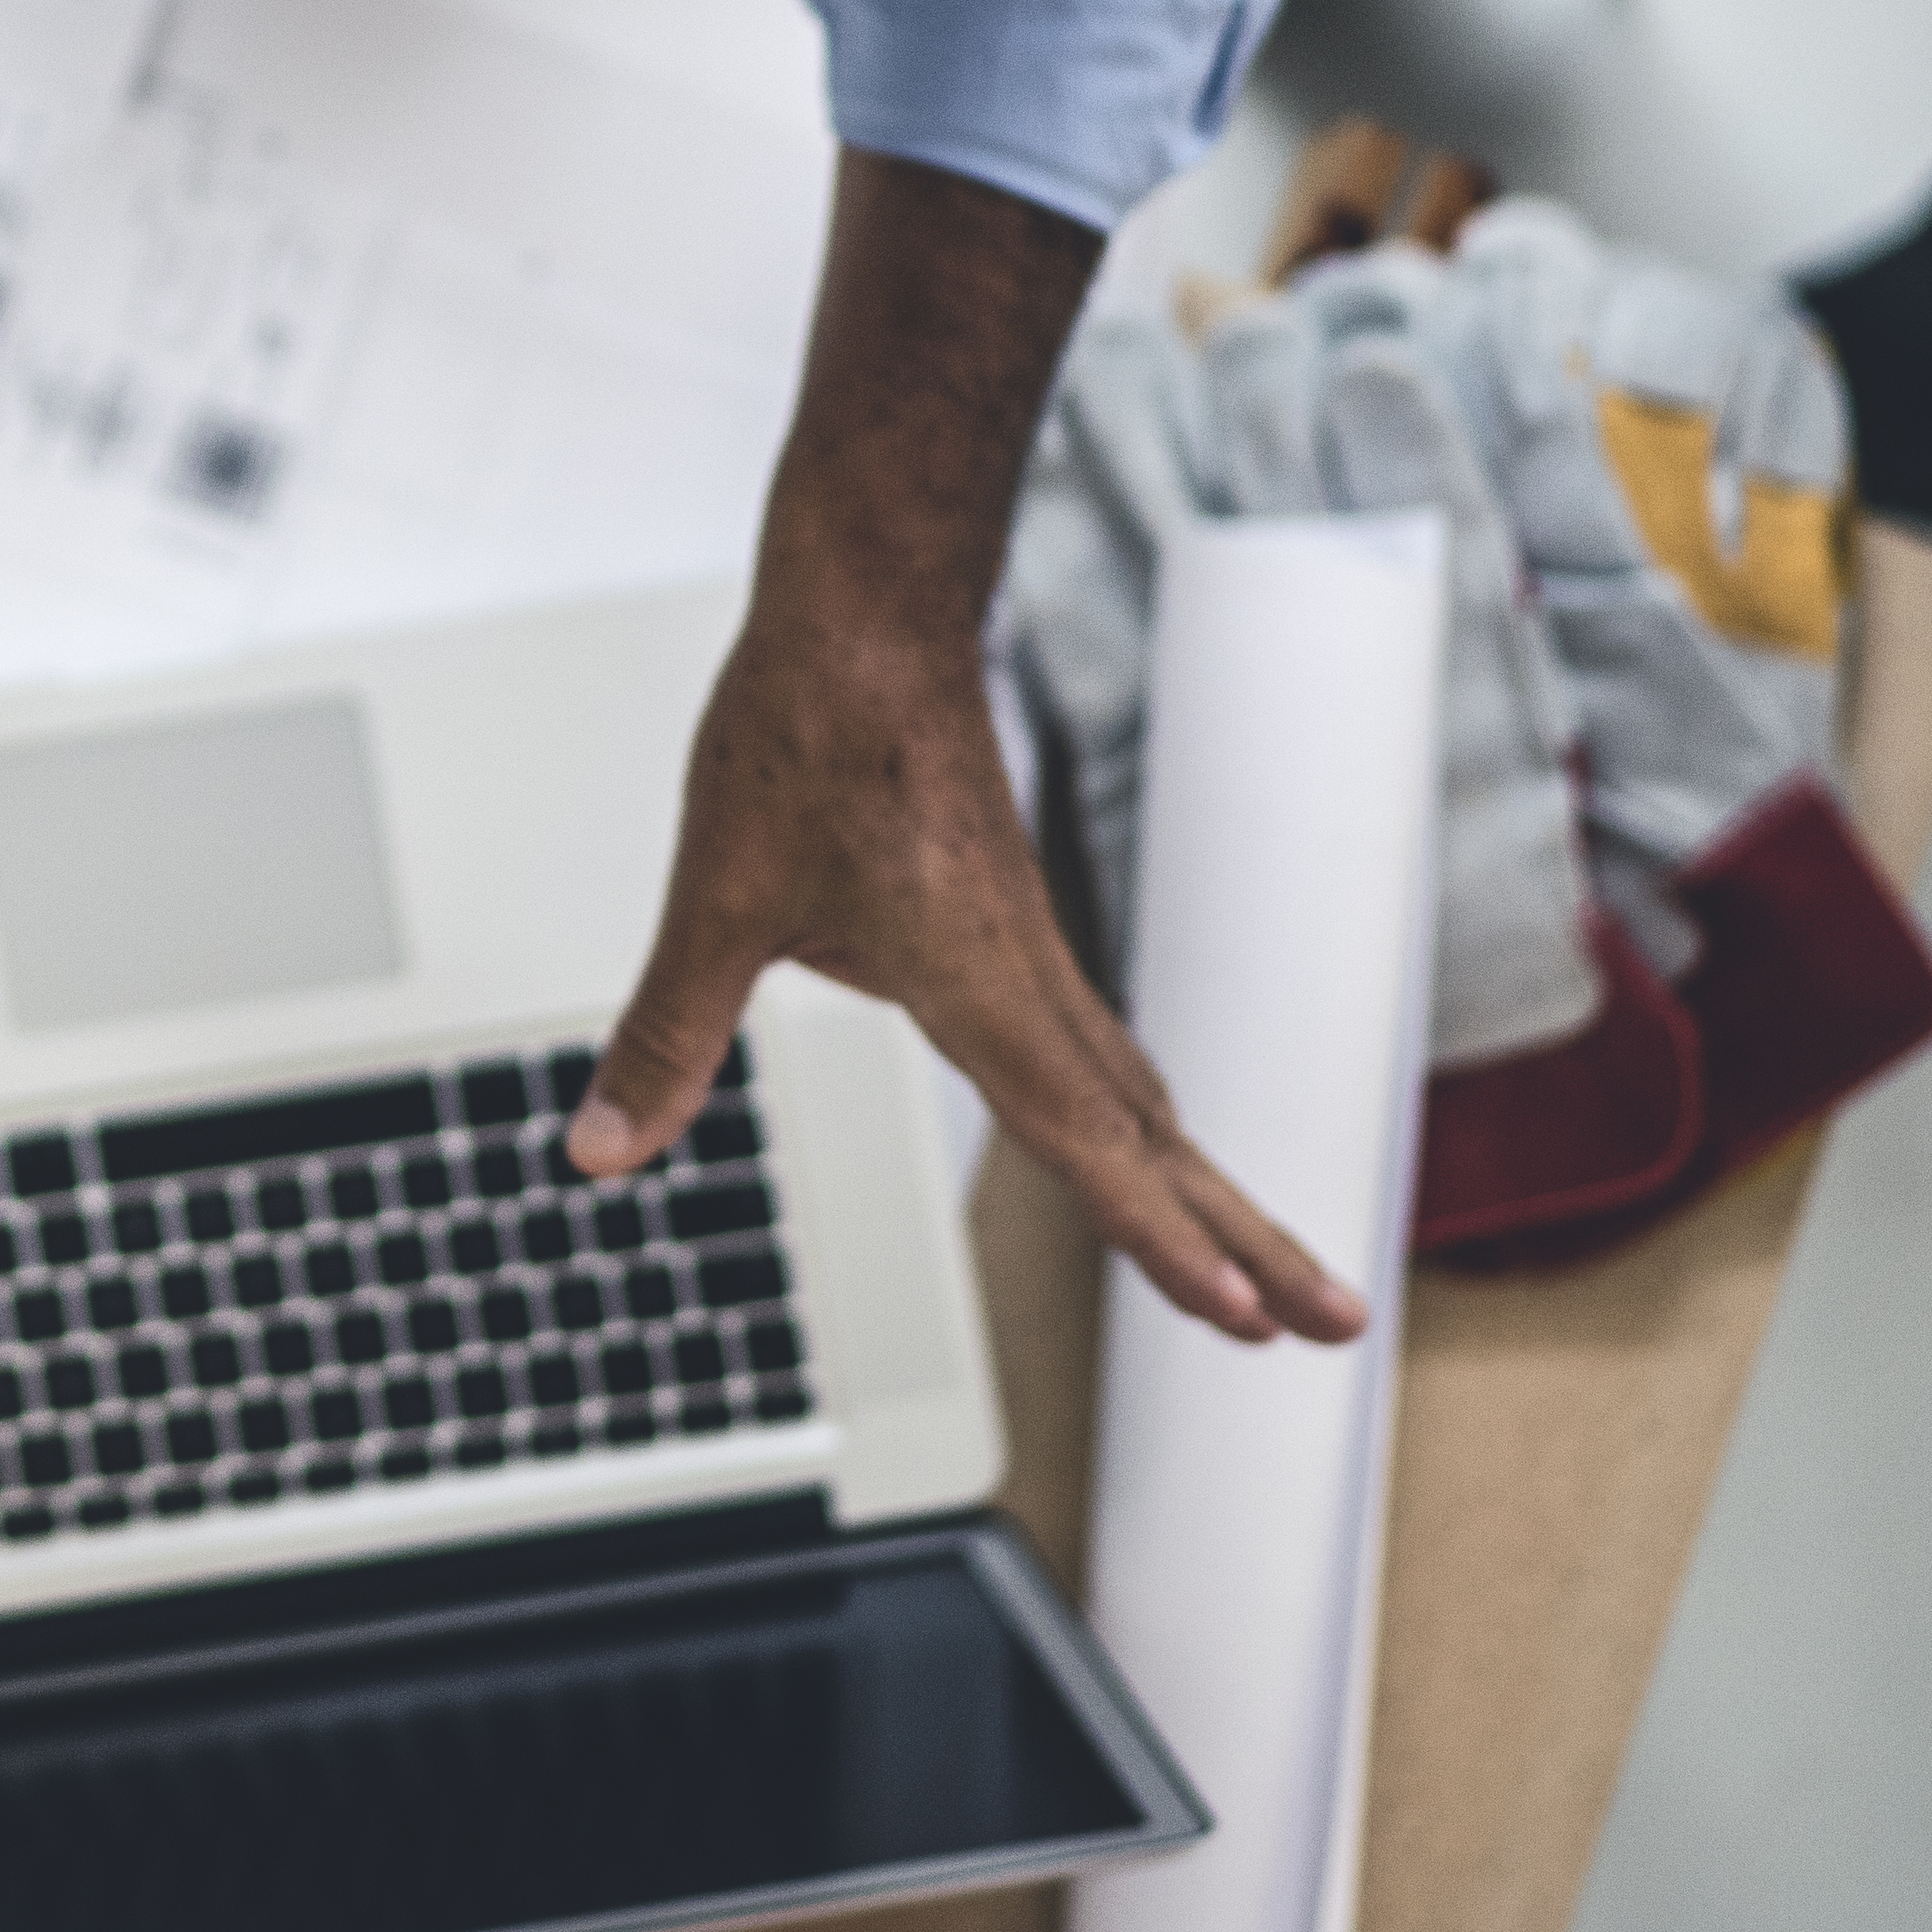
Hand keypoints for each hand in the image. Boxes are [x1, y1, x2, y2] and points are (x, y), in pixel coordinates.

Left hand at [552, 148, 1362, 1345]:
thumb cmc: (804, 732)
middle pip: (1159, 1139)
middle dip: (1248, 1240)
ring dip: (1208, 1186)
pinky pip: (1101, 1047)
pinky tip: (1141, 1136)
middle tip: (1334, 1327)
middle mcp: (1027, 979)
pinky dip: (1145, 1120)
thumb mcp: (716, 897)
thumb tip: (597, 1152)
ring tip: (1269, 1270)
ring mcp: (1031, 950)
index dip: (1162, 1240)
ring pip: (1142, 1096)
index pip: (1090, 1148)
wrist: (867, 604)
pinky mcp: (1011, 921)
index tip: (1244, 1317)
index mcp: (980, 986)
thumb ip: (668, 1036)